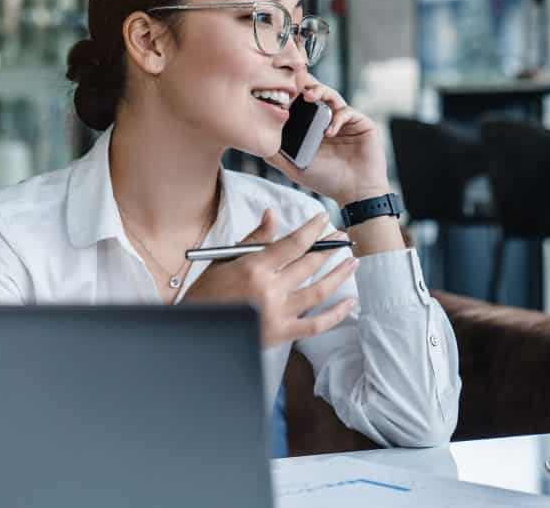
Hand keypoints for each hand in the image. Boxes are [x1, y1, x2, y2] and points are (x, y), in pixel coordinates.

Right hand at [181, 209, 357, 347]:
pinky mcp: (282, 334)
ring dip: (339, 275)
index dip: (312, 229)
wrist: (196, 332)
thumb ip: (254, 240)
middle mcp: (269, 290)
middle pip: (309, 264)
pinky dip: (336, 314)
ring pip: (319, 291)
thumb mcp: (225, 260)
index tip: (323, 219)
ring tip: (353, 261)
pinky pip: (316, 325)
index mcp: (254, 268)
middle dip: (329, 248)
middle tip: (341, 237)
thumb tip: (273, 215)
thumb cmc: (207, 293)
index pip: (293, 243)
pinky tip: (350, 301)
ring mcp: (278, 314)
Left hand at [264, 74, 389, 205]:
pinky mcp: (361, 123)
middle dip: (305, 85)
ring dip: (320, 92)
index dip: (291, 94)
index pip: (300, 103)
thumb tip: (256, 144)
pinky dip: (336, 117)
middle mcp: (329, 120)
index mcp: (313, 127)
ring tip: (309, 97)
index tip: (278, 91)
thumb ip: (277, 156)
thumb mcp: (295, 168)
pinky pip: (347, 111)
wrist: (356, 193)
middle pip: (316, 93)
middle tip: (294, 84)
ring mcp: (345, 121)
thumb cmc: (327, 181)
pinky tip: (329, 132)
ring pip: (332, 95)